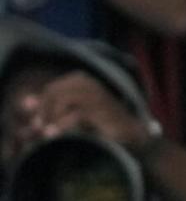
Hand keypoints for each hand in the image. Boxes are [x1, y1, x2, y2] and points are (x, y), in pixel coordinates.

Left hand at [10, 70, 154, 154]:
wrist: (129, 133)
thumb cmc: (99, 123)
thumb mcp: (71, 114)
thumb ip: (49, 108)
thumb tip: (25, 103)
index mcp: (83, 81)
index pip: (53, 87)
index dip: (42, 104)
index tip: (37, 123)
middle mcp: (90, 84)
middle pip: (56, 90)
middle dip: (44, 110)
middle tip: (39, 128)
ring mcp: (98, 95)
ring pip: (64, 98)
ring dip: (52, 117)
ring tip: (47, 133)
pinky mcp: (103, 110)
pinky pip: (77, 113)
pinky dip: (63, 124)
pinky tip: (56, 135)